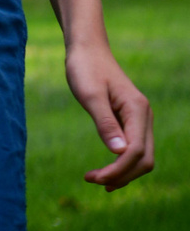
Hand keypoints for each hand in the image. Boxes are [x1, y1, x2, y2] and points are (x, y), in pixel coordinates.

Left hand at [67, 41, 153, 190]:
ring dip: (122, 172)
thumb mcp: (90, 95)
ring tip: (96, 180)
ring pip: (142, 157)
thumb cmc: (85, 69)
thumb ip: (104, 123)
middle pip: (144, 160)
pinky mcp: (131, 120)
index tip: (94, 178)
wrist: (87, 50)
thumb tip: (119, 153)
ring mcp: (140, 119)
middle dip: (121, 175)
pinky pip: (134, 149)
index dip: (118, 169)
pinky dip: (123, 163)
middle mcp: (144, 117)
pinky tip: (107, 170)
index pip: (136, 152)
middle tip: (91, 180)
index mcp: (137, 111)